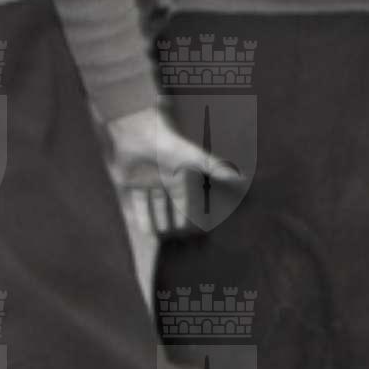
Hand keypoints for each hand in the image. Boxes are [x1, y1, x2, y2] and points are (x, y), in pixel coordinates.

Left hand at [107, 105, 244, 224]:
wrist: (135, 132)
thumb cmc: (167, 143)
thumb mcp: (194, 157)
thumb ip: (216, 168)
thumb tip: (242, 177)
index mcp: (177, 172)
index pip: (185, 194)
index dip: (189, 208)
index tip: (193, 224)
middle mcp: (161, 176)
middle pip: (167, 201)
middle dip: (172, 215)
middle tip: (177, 232)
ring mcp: (143, 179)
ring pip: (149, 203)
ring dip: (153, 218)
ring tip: (158, 235)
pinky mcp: (126, 181)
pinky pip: (129, 202)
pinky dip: (134, 214)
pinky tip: (136, 228)